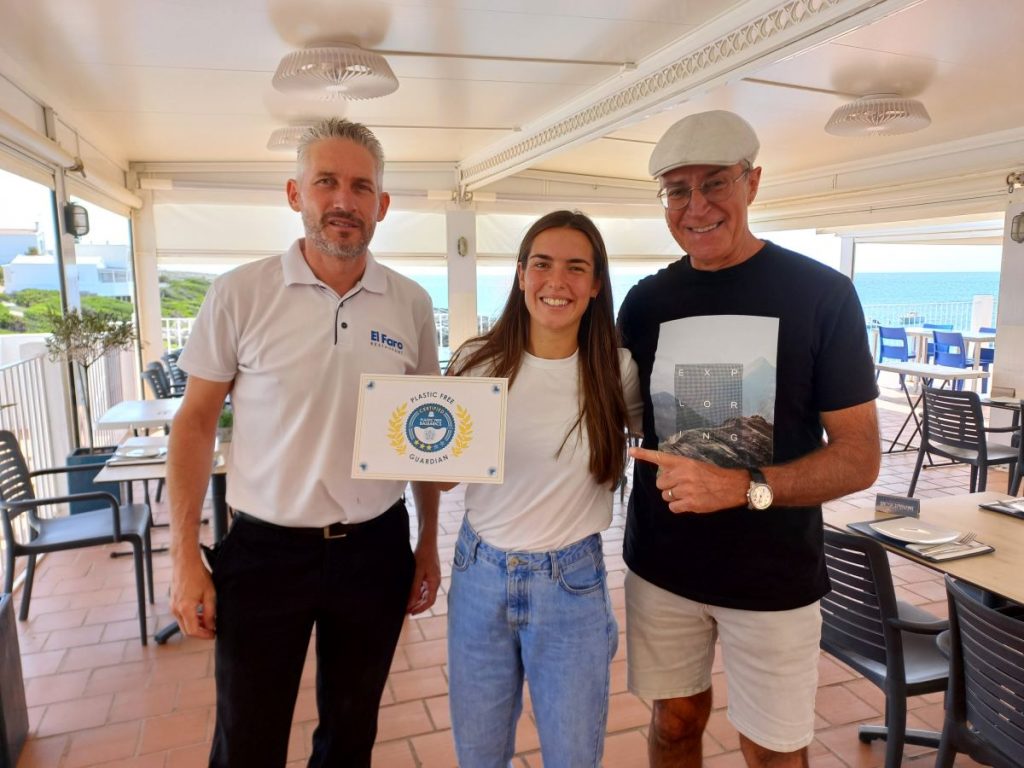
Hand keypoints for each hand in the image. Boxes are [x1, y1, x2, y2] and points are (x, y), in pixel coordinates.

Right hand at [170, 556, 216, 638]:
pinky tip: (200, 613)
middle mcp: (176, 610)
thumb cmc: (199, 575)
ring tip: (208, 620)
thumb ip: (210, 612)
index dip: (204, 635)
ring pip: (183, 624)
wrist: (185, 563)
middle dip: (200, 632)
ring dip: (195, 625)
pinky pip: (181, 617)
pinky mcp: (172, 603)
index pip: (193, 631)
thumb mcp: (210, 594)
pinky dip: (190, 619)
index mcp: (185, 608)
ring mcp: (172, 607)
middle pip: (186, 631)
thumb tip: (211, 626)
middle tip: (212, 630)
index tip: (214, 634)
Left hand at [407, 542, 440, 614]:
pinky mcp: (429, 574)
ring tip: (406, 603)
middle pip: (428, 599)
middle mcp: (435, 582)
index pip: (430, 601)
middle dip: (418, 606)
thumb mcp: (417, 572)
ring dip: (417, 599)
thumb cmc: (423, 555)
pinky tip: (410, 593)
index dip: (421, 609)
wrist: (427, 541)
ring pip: (425, 593)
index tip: (411, 613)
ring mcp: (432, 578)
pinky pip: (424, 587)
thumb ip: (414, 588)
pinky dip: (418, 592)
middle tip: (406, 610)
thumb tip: (411, 603)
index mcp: (435, 582)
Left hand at [629, 447, 745, 513]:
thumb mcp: (696, 465)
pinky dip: (679, 507)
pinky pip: (673, 508)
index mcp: (684, 462)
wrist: (733, 487)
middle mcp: (683, 475)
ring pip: (665, 496)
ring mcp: (686, 490)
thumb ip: (679, 468)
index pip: (660, 457)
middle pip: (660, 484)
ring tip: (688, 494)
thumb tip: (663, 476)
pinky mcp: (690, 504)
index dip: (644, 454)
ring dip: (674, 497)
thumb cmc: (714, 475)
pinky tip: (689, 502)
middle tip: (680, 486)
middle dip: (667, 486)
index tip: (630, 451)